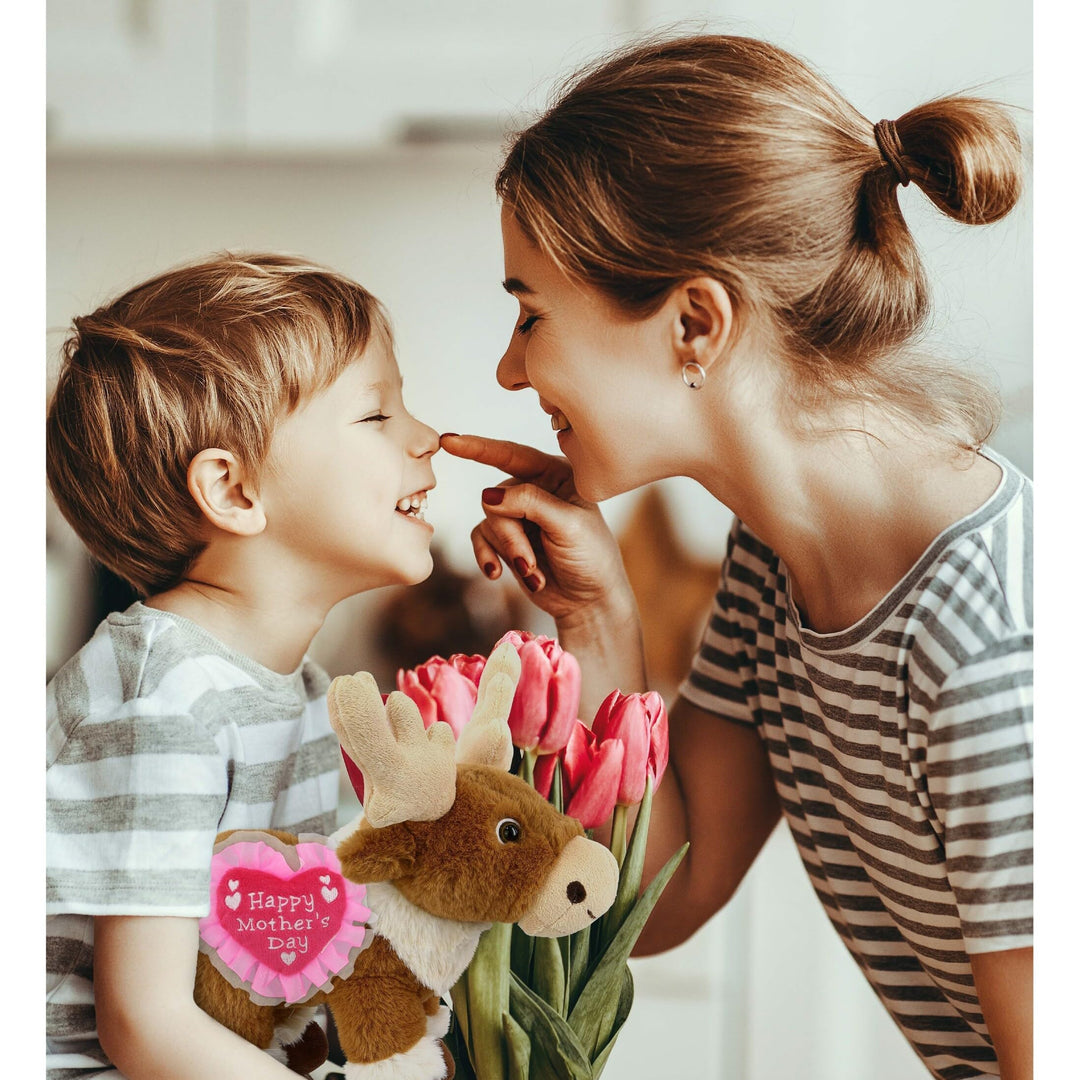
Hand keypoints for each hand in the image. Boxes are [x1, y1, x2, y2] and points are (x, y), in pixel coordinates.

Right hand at [440, 434, 633, 625]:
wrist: (588, 600)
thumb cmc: (591, 557)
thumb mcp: (568, 525)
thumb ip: (531, 503)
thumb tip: (488, 495)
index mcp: (556, 474)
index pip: (512, 455)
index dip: (479, 448)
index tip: (450, 441)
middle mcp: (534, 488)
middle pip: (497, 499)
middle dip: (511, 536)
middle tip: (529, 564)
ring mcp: (518, 514)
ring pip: (489, 521)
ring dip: (508, 551)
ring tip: (532, 574)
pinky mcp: (505, 539)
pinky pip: (481, 539)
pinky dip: (488, 557)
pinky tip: (498, 574)